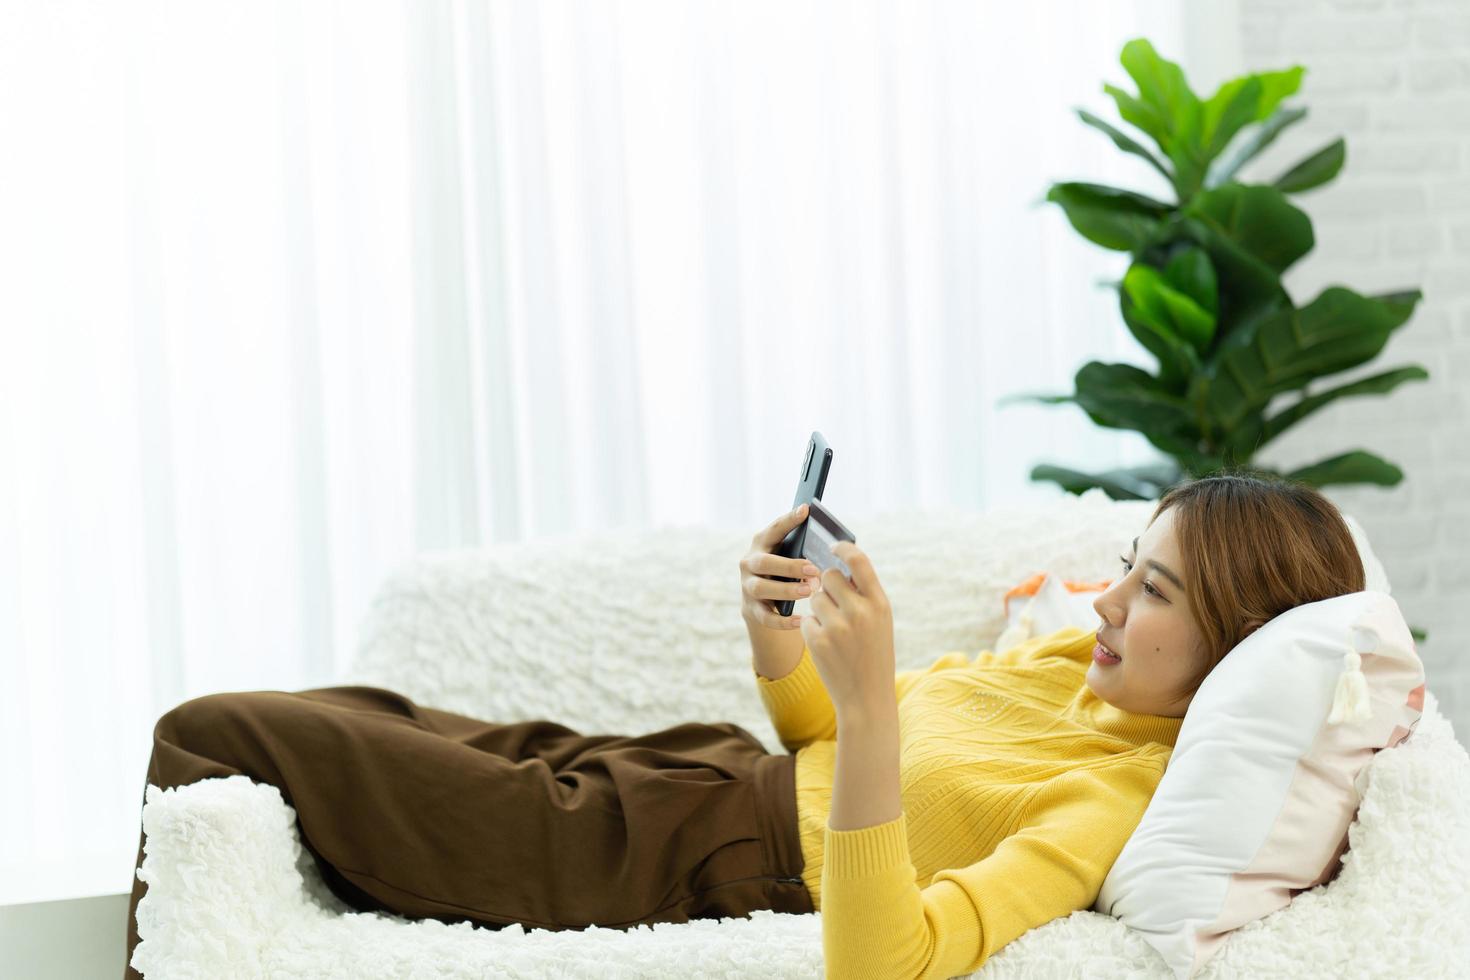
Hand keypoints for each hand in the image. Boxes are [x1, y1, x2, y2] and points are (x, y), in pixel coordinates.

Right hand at [739, 503, 822, 630]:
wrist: (764, 603)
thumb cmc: (786, 573)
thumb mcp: (790, 556)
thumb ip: (803, 550)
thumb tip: (835, 544)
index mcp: (761, 544)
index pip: (774, 529)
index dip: (788, 520)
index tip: (805, 510)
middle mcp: (749, 563)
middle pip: (764, 562)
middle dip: (789, 565)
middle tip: (813, 569)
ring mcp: (747, 587)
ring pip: (761, 588)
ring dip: (785, 589)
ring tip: (808, 591)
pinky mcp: (751, 609)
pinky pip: (765, 617)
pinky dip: (783, 621)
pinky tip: (801, 620)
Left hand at [800, 541, 895, 718]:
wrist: (867, 697)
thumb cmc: (874, 655)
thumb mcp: (880, 622)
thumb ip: (864, 595)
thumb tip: (840, 567)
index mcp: (879, 604)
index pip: (859, 561)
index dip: (843, 548)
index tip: (833, 547)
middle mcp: (860, 612)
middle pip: (829, 576)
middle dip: (827, 584)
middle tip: (833, 601)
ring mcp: (837, 627)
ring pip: (815, 597)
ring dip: (819, 608)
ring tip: (834, 629)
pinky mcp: (817, 641)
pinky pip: (806, 620)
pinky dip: (812, 629)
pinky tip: (826, 645)